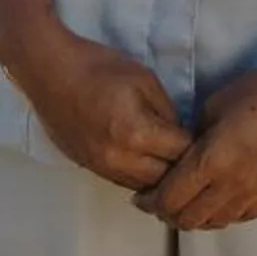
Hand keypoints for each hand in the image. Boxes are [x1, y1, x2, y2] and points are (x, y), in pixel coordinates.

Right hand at [2, 19, 192, 191]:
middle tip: (194, 153)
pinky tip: (147, 160)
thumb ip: (167, 111)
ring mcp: (101, 167)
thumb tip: (180, 134)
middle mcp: (118, 159)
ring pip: (143, 187)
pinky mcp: (88, 167)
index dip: (198, 147)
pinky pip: (123, 181)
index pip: (180, 154)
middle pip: (164, 180)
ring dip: (160, 177)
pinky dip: (139, 175)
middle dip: (182, 168)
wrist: (49, 72)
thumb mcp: (144, 80)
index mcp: (136, 134)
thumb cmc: (98, 68)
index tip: (207, 138)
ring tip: (172, 159)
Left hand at [143, 50, 256, 230]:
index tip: (141, 196)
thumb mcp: (213, 106)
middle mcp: (233, 185)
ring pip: (214, 223)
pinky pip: (240, 217)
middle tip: (160, 200)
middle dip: (167, 213)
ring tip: (189, 201)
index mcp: (213, 160)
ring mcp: (256, 193)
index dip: (149, 202)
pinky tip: (218, 200)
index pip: (169, 199)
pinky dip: (222, 214)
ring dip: (195, 216)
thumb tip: (181, 155)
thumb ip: (192, 137)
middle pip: (187, 219)